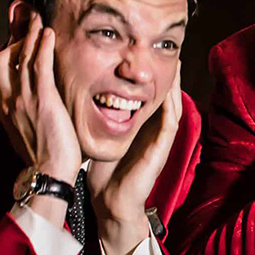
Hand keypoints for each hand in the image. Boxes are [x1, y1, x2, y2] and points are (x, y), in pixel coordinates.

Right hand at [0, 12, 81, 182]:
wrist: (49, 174)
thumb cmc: (46, 160)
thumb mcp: (29, 135)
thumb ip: (28, 119)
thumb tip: (35, 112)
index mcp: (6, 111)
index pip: (2, 75)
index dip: (10, 55)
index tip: (19, 42)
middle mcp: (10, 102)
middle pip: (3, 61)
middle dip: (15, 39)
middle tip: (27, 22)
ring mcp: (24, 100)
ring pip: (21, 58)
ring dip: (29, 36)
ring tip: (37, 19)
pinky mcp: (43, 100)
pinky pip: (39, 66)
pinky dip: (42, 47)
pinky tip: (48, 33)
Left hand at [87, 62, 183, 254]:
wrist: (111, 203)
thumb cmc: (104, 174)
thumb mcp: (100, 138)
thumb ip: (98, 120)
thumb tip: (78, 98)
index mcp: (141, 127)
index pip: (150, 95)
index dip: (152, 75)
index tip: (149, 54)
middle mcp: (154, 130)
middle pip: (166, 95)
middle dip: (168, 74)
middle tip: (170, 51)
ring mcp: (161, 139)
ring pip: (173, 104)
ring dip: (175, 84)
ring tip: (176, 63)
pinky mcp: (162, 148)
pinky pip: (170, 121)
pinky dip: (171, 104)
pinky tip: (169, 89)